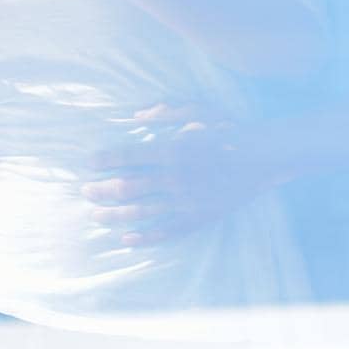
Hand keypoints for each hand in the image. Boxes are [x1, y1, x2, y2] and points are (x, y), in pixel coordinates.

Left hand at [82, 105, 282, 246]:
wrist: (263, 158)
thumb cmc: (228, 130)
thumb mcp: (197, 109)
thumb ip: (164, 111)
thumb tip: (136, 115)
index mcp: (172, 150)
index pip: (128, 156)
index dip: (105, 160)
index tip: (89, 163)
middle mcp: (176, 178)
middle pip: (129, 187)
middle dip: (102, 190)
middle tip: (85, 191)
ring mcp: (187, 201)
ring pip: (143, 212)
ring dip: (115, 215)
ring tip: (95, 215)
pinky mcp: (200, 218)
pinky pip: (168, 231)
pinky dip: (145, 237)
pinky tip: (126, 239)